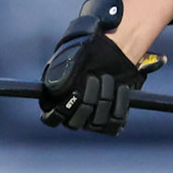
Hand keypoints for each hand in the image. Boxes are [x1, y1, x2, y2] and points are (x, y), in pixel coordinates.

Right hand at [40, 0, 153, 133]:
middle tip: (94, 77)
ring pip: (96, 122)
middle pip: (75, 123)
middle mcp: (72, 112)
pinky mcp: (111, 118)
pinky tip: (121, 87)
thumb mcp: (74, 56)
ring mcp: (91, 118)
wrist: (114, 49)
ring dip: (106, 97)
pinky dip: (121, 103)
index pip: (51, 119)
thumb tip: (54, 91)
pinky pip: (116, 122)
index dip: (61, 111)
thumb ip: (62, 74)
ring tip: (107, 77)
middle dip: (89, 98)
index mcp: (55, 98)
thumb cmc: (89, 50)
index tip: (76, 92)